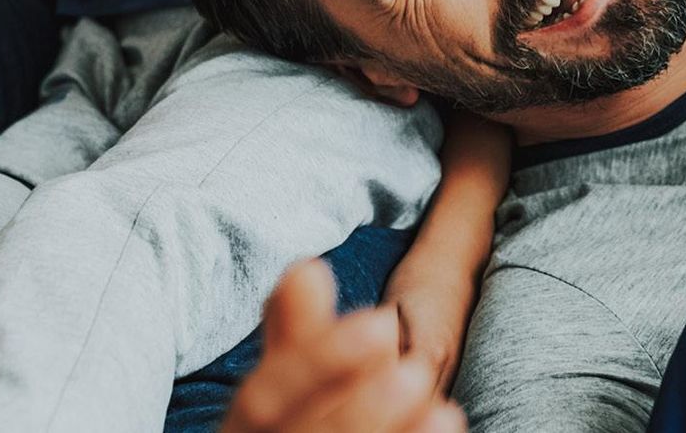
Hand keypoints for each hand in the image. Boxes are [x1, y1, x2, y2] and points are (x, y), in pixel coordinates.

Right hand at [222, 260, 464, 432]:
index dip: (319, 362)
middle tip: (415, 373)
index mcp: (240, 429)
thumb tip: (307, 268)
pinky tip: (444, 424)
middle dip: (359, 411)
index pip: (263, 398)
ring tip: (443, 410)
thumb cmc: (295, 417)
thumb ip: (298, 332)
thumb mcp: (289, 378)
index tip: (382, 325)